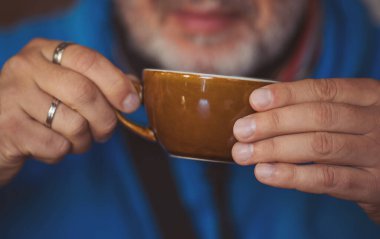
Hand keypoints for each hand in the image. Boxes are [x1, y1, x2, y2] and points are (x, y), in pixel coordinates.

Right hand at [0, 38, 139, 185]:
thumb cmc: (39, 108)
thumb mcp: (64, 86)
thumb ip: (99, 83)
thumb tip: (134, 89)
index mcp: (44, 51)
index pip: (89, 60)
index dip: (117, 83)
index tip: (132, 104)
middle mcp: (25, 67)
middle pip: (85, 93)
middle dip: (105, 119)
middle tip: (105, 131)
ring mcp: (12, 96)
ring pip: (74, 123)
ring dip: (84, 140)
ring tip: (75, 140)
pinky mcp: (8, 128)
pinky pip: (56, 146)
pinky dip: (62, 153)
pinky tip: (50, 147)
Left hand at [232, 78, 379, 222]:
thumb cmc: (361, 140)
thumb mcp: (350, 116)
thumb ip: (315, 110)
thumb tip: (259, 111)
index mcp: (369, 96)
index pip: (323, 90)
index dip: (286, 95)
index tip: (254, 101)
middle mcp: (376, 121)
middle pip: (319, 117)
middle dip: (274, 123)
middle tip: (240, 131)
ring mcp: (377, 154)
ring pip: (320, 146)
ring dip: (275, 149)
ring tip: (243, 154)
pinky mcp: (372, 185)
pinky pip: (327, 179)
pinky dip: (292, 176)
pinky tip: (265, 173)